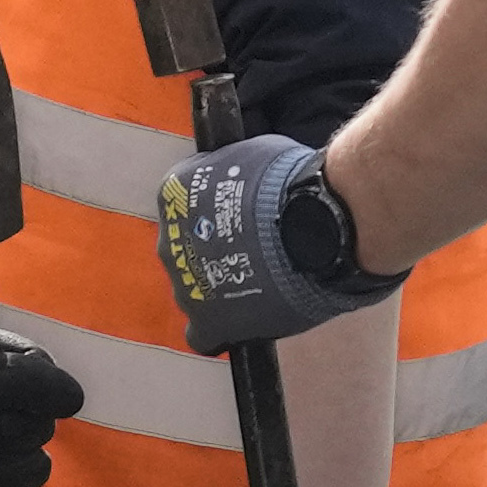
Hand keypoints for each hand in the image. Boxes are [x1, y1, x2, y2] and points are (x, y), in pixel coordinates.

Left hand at [158, 132, 394, 351]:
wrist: (318, 225)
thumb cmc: (292, 183)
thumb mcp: (253, 152)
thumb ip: (233, 170)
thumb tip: (241, 179)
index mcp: (174, 194)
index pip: (183, 207)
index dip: (214, 214)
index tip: (239, 219)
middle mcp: (169, 240)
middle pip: (186, 250)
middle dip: (214, 251)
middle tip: (253, 251)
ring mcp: (186, 285)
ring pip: (194, 290)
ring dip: (220, 287)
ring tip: (260, 285)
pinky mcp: (207, 322)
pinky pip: (203, 334)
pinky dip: (220, 330)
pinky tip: (245, 322)